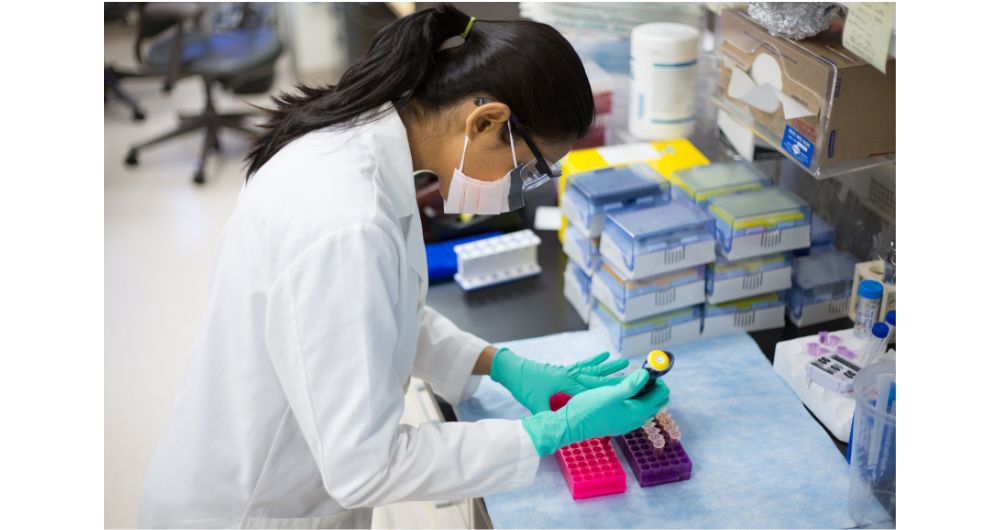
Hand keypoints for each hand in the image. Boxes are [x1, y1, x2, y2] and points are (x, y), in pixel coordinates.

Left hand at [490, 348, 628, 413]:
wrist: (513, 370)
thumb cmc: (525, 387)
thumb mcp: (537, 404)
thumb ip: (551, 414)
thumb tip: (561, 428)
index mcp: (566, 383)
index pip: (591, 389)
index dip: (607, 391)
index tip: (624, 391)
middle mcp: (570, 374)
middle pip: (596, 376)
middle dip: (614, 376)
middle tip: (631, 371)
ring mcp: (568, 370)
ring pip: (592, 368)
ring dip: (608, 366)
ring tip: (623, 362)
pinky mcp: (564, 369)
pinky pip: (583, 364)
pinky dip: (594, 361)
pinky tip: (603, 355)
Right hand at [520, 369, 669, 455]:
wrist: (572, 425)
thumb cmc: (589, 409)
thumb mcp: (610, 393)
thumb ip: (631, 385)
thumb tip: (646, 374)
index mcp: (637, 412)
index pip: (661, 395)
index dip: (658, 380)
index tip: (647, 369)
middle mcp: (636, 419)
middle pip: (656, 401)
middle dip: (653, 386)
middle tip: (641, 374)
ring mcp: (627, 422)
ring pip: (645, 405)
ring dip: (643, 392)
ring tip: (630, 379)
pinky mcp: (619, 422)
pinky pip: (634, 408)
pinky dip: (634, 398)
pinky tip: (621, 391)